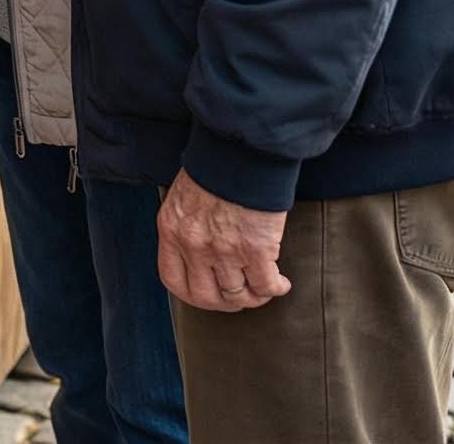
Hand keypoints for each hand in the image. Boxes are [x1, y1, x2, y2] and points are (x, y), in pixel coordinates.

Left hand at [159, 171, 291, 311]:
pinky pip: (266, 286)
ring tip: (263, 288)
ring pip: (238, 295)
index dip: (193, 295)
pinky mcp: (256, 250)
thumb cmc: (214, 170)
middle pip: (206, 297)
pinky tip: (281, 283)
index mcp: (172, 231)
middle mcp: (194, 245)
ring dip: (254, 297)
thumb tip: (198, 253)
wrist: (238, 151)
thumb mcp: (183, 199)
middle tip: (240, 297)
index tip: (209, 296)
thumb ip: (186, 228)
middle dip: (226, 303)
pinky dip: (275, 289)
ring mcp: (224, 250)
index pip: (174, 280)